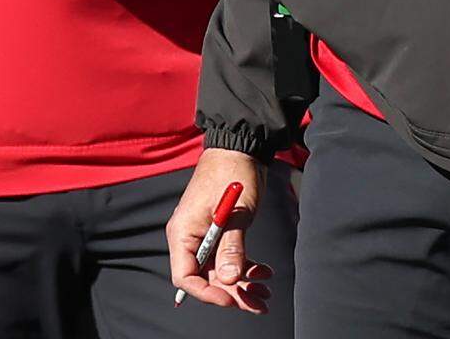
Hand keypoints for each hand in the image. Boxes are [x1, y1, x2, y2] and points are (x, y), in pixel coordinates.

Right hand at [167, 150, 270, 312]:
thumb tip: (230, 279)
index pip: (186, 275)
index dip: (207, 292)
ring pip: (221, 270)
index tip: (231, 299)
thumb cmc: (233, 172)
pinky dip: (246, 266)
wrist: (241, 146)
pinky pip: (228, 256)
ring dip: (243, 283)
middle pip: (207, 277)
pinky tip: (264, 271)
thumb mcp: (236, 212)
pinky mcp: (220, 231)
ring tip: (266, 293)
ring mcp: (205, 234)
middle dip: (233, 293)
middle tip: (259, 304)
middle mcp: (191, 236)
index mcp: (184, 232)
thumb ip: (232, 246)